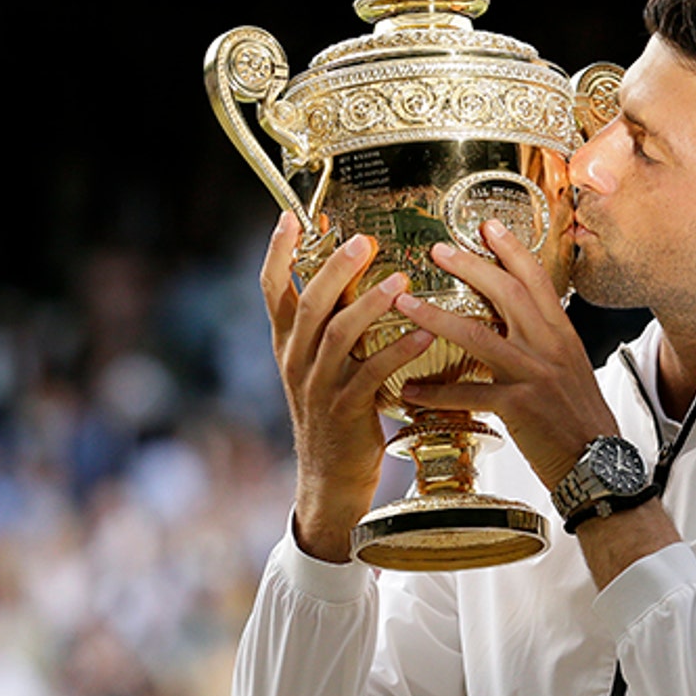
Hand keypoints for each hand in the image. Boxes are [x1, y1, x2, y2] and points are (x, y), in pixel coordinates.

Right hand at [262, 212, 433, 561]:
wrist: (329, 479)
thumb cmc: (335, 413)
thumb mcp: (320, 365)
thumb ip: (330, 323)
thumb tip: (352, 274)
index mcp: (287, 344)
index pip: (271, 289)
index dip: (278, 252)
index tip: (291, 216)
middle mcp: (295, 360)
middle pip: (308, 303)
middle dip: (335, 268)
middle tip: (363, 239)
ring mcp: (317, 387)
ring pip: (338, 336)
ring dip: (369, 304)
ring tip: (400, 281)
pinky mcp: (345, 411)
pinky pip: (372, 374)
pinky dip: (398, 351)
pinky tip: (424, 333)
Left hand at [392, 219, 616, 491]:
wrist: (601, 465)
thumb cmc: (582, 422)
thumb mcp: (572, 371)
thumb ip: (546, 345)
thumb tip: (523, 326)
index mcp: (562, 336)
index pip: (537, 280)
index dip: (512, 250)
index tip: (488, 226)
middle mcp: (550, 348)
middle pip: (507, 293)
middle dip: (471, 266)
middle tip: (438, 250)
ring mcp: (535, 375)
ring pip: (480, 335)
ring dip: (437, 317)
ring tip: (405, 304)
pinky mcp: (520, 407)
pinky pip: (470, 394)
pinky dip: (437, 392)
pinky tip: (412, 390)